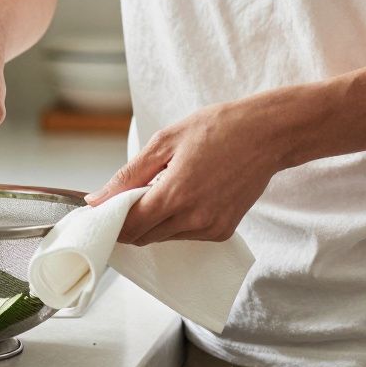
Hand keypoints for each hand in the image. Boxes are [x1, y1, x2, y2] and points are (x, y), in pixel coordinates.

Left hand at [85, 98, 286, 244]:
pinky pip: (186, 235)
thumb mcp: (164, 142)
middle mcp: (194, 219)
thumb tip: (97, 199)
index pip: (128, 226)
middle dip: (129, 219)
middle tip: (129, 193)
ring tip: (164, 186)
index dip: (109, 220)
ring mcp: (211, 228)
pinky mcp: (223, 231)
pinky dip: (175, 221)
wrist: (268, 134)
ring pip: (163, 237)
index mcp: (175, 195)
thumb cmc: (218, 129)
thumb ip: (128, 175)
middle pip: (143, 236)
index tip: (100, 209)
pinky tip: (185, 194)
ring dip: (153, 220)